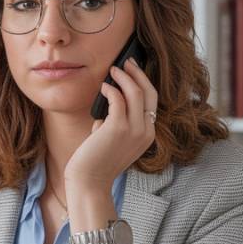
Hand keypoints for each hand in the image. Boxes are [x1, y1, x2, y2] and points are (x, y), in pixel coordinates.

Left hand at [64, 57, 157, 193]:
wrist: (90, 181)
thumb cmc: (96, 161)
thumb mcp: (114, 139)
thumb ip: (117, 121)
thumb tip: (111, 97)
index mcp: (147, 135)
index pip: (152, 102)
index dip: (144, 82)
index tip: (134, 71)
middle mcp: (145, 131)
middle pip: (149, 92)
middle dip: (138, 74)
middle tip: (127, 62)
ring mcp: (134, 129)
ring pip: (135, 92)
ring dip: (124, 77)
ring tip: (113, 70)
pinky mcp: (118, 127)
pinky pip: (117, 99)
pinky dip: (110, 89)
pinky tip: (103, 88)